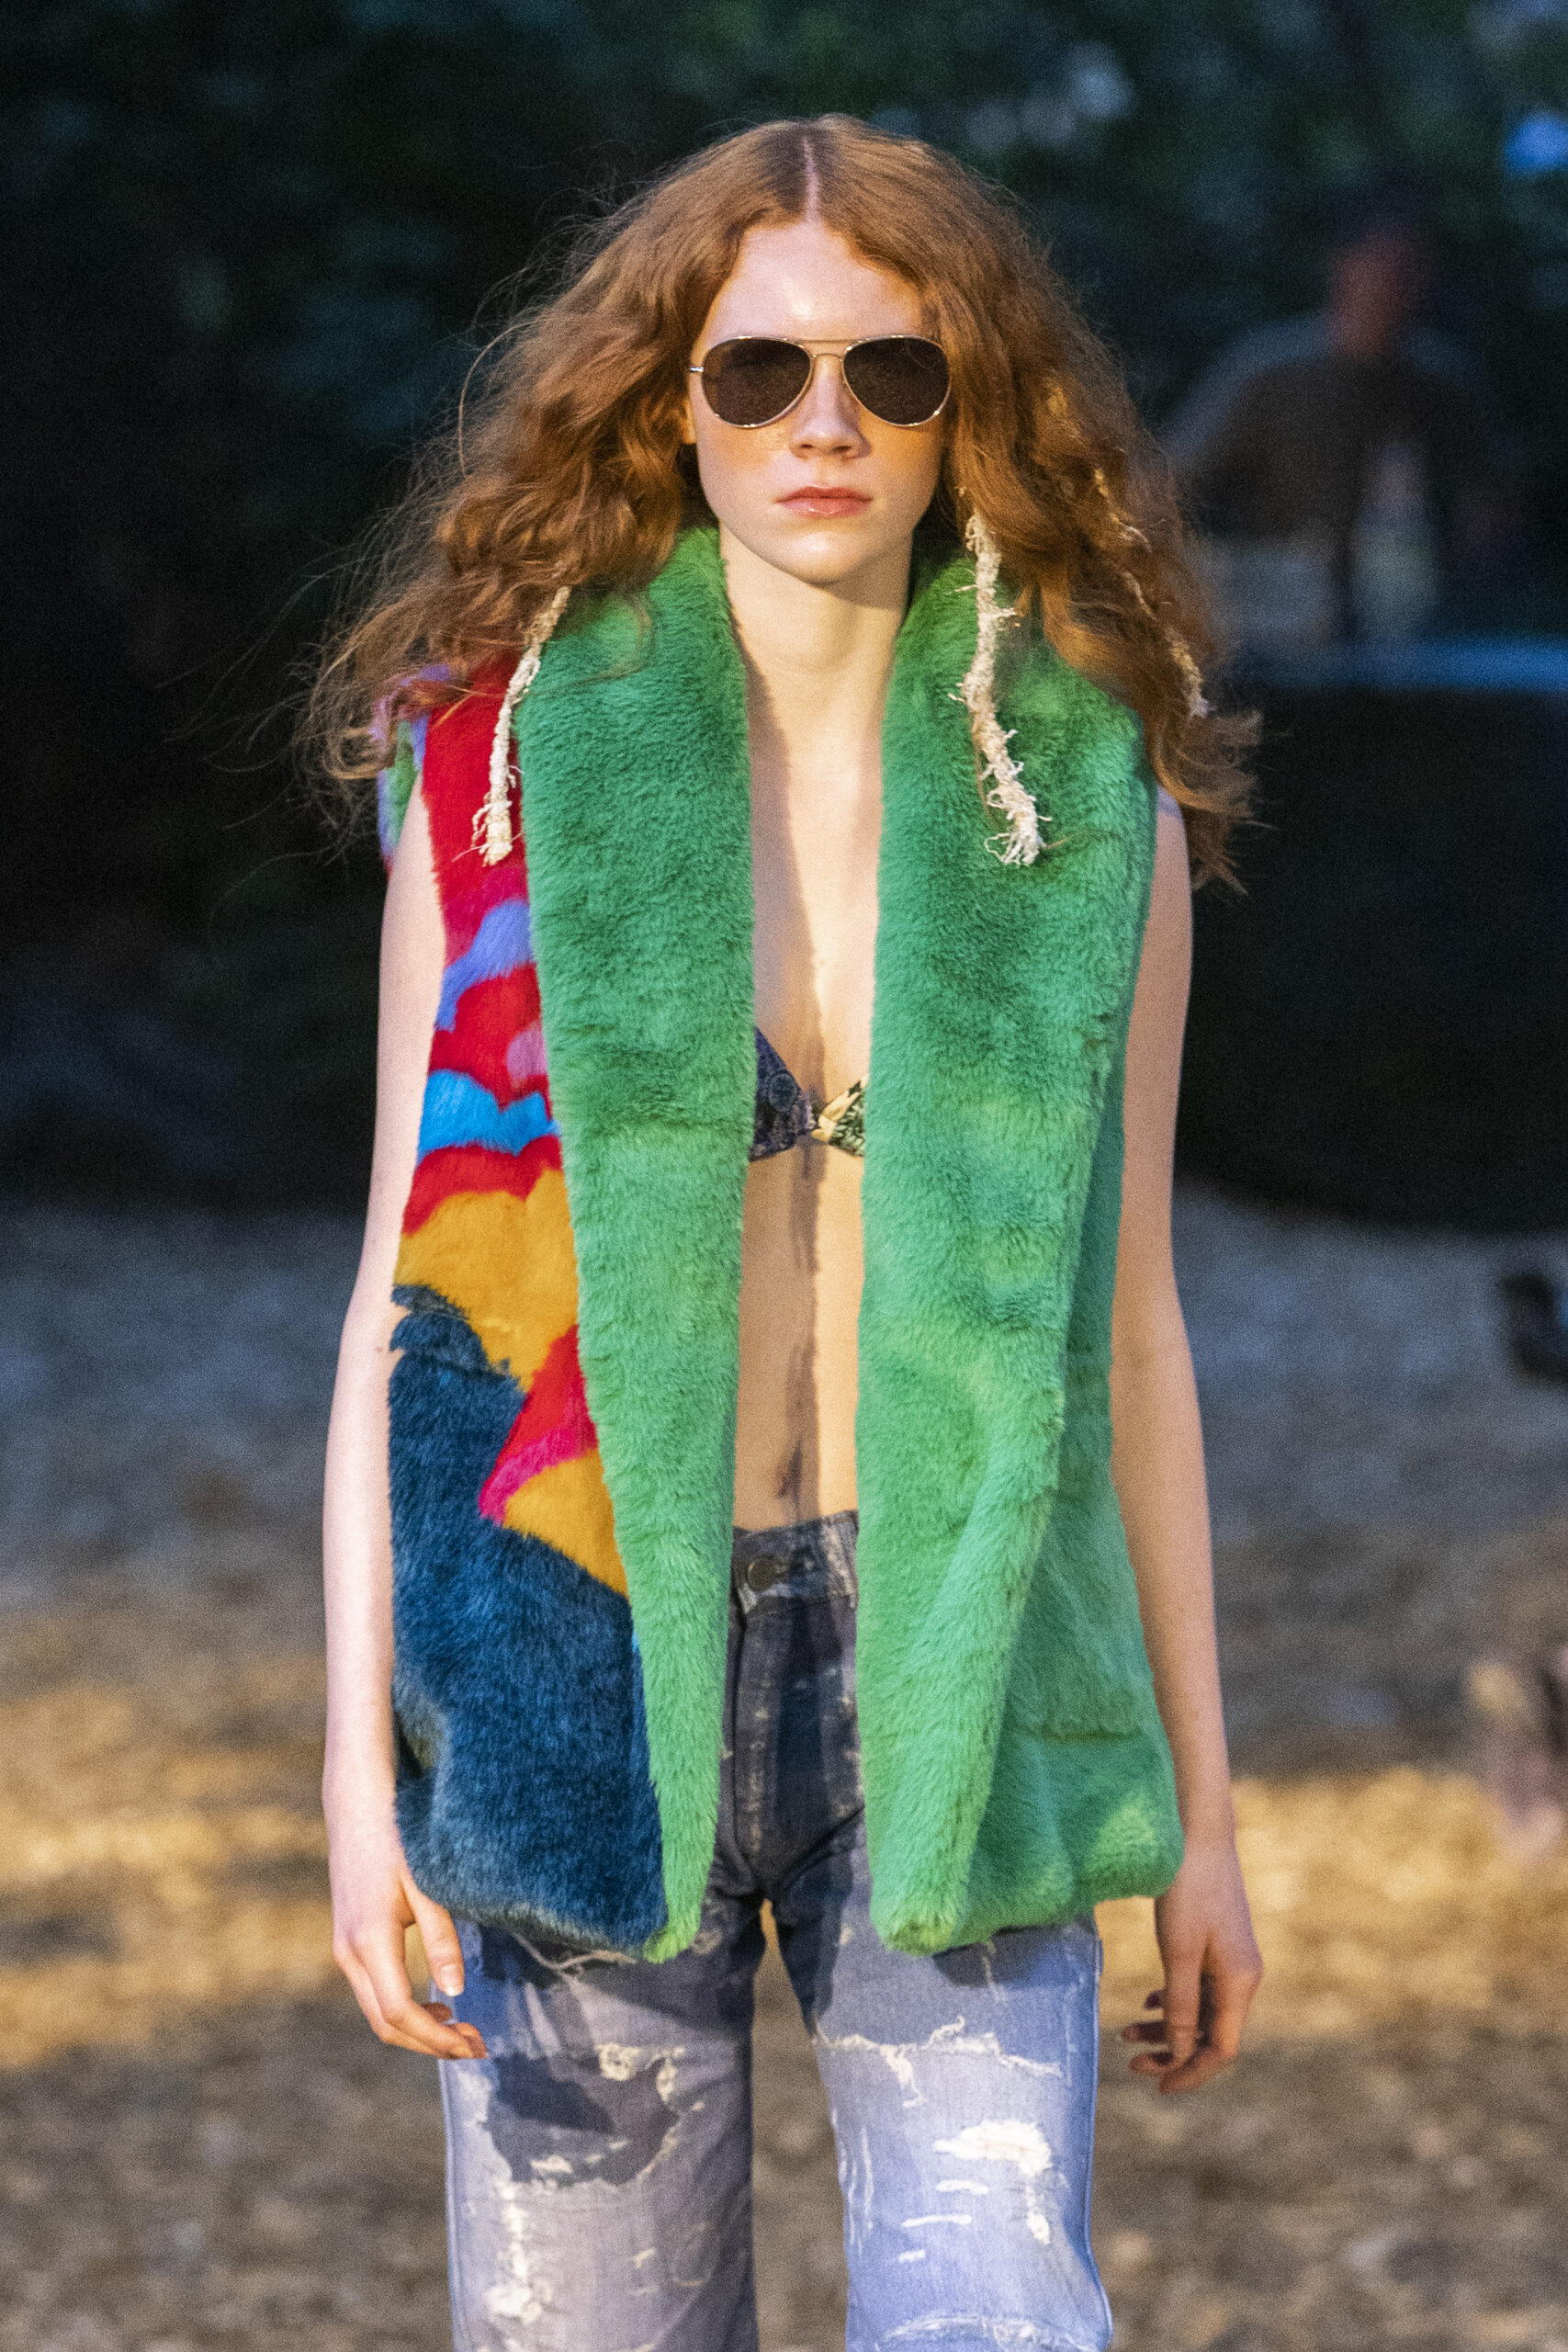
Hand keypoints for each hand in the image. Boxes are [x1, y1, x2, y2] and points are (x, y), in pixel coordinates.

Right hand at [326, 1779, 486, 2060]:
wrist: (357, 1808)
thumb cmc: (397, 1839)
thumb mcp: (427, 1885)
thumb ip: (441, 1939)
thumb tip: (455, 1992)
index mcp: (369, 1941)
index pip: (400, 2013)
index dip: (436, 2038)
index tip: (473, 2045)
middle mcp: (349, 1953)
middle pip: (386, 2024)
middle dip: (430, 2043)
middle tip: (476, 2046)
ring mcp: (344, 1950)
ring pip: (378, 2012)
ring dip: (418, 2030)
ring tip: (461, 2030)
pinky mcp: (348, 1943)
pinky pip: (374, 1993)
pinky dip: (404, 2010)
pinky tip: (435, 2005)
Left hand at [1122, 1836, 1261, 2093]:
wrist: (1197, 1831)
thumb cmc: (1187, 1888)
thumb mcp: (1178, 1951)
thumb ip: (1179, 2005)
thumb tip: (1179, 2054)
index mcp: (1240, 1982)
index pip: (1221, 2049)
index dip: (1190, 2072)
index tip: (1157, 2086)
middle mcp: (1243, 1976)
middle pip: (1211, 2034)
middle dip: (1174, 2053)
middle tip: (1131, 2060)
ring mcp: (1232, 1959)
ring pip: (1202, 2011)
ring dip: (1168, 2028)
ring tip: (1127, 2034)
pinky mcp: (1218, 1944)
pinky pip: (1200, 1988)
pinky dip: (1174, 2001)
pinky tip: (1149, 2002)